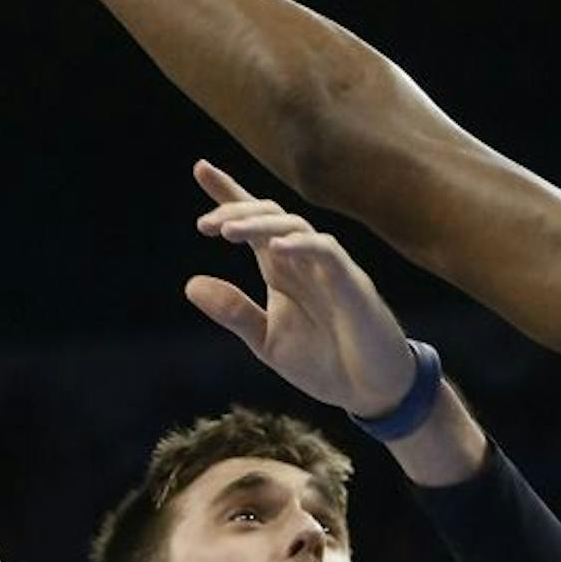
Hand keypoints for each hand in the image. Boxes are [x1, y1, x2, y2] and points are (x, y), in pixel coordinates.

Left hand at [187, 160, 416, 416]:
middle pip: (271, 216)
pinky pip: (327, 253)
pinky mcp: (352, 285)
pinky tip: (275, 247)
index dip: (229, 194)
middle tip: (204, 224)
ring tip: (228, 232)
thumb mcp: (267, 341)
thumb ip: (233, 312)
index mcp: (282, 271)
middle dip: (237, 210)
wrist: (370, 393)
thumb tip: (190, 284)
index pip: (254, 224)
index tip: (200, 168)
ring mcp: (329, 270)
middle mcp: (304, 262)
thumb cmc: (326, 363)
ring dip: (260, 225)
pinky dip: (302, 246)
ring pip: (296, 227)